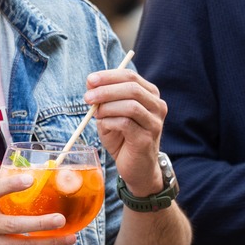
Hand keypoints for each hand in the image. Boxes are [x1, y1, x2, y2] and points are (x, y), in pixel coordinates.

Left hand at [85, 66, 167, 196]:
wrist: (136, 168)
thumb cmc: (123, 139)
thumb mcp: (111, 114)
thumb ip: (104, 99)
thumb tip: (90, 82)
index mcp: (150, 95)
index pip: (130, 76)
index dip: (109, 76)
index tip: (90, 80)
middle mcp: (157, 106)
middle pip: (132, 88)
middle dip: (106, 90)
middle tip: (87, 97)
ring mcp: (154, 123)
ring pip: (130, 105)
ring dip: (107, 107)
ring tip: (95, 114)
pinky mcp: (146, 139)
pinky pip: (126, 123)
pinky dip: (110, 122)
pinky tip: (104, 126)